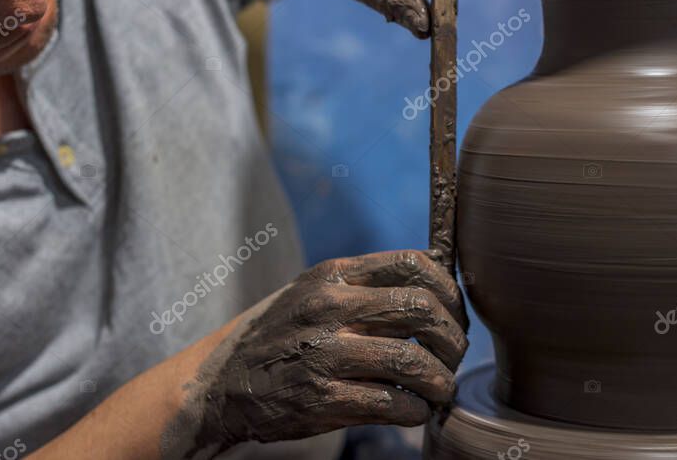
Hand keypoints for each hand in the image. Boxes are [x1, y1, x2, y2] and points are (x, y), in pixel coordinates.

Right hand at [164, 250, 467, 453]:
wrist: (221, 384)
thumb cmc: (280, 335)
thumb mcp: (313, 292)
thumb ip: (364, 287)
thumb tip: (435, 288)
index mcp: (334, 276)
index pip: (414, 264)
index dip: (449, 290)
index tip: (455, 313)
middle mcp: (330, 308)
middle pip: (422, 310)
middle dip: (454, 337)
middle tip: (455, 355)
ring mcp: (324, 354)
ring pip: (414, 361)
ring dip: (442, 380)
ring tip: (442, 389)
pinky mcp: (321, 399)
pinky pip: (392, 403)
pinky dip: (416, 411)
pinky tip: (414, 411)